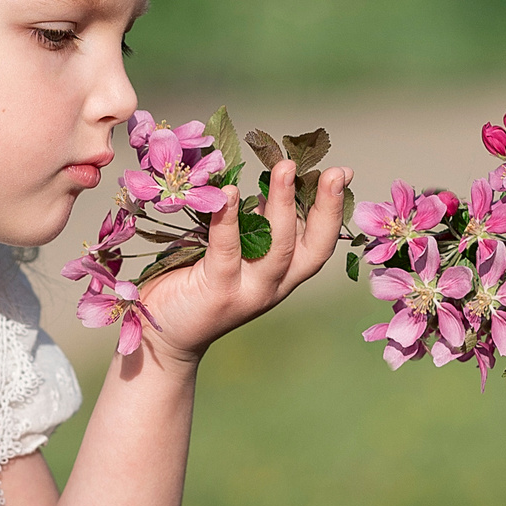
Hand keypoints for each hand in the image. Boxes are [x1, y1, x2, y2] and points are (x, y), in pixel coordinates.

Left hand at [135, 160, 352, 367]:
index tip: (343, 172)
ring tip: (285, 168)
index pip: (319, 242)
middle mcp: (273, 286)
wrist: (162, 337)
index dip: (333, 208)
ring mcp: (248, 292)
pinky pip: (227, 251)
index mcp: (282, 274)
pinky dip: (229, 219)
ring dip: (283, 204)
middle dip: (327, 208)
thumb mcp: (234, 251)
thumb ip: (254, 226)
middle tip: (333, 172)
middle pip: (312, 248)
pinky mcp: (218, 293)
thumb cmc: (193, 284)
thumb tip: (268, 181)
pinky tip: (229, 193)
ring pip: (277, 248)